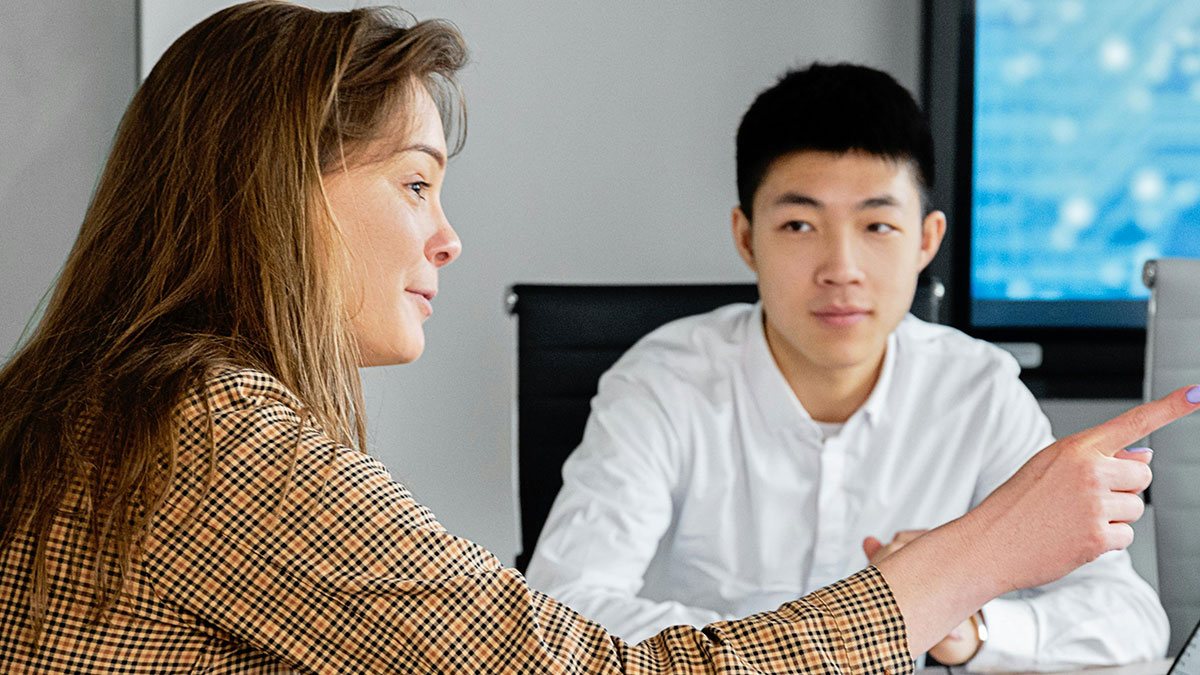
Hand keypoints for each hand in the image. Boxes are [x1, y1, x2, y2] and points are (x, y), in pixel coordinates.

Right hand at [873, 385, 1199, 655]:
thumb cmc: (1016, 505)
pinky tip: (1076, 538)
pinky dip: (1107, 542)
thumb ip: (1096, 459)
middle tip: (1086, 500)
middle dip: (1123, 489)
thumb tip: (1143, 458)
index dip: (1169, 408)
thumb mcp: (1048, 468)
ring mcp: (1094, 504)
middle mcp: (1088, 472)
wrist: (990, 542)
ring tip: (1075, 520)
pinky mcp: (1098, 537)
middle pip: (1142, 477)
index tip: (1196, 393)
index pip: (1131, 422)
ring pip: (1136, 508)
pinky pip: (1126, 537)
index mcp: (1075, 448)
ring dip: (1114, 517)